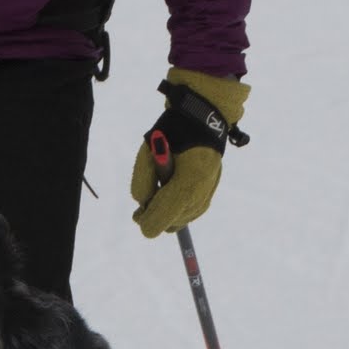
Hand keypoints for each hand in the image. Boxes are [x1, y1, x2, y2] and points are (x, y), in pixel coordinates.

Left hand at [130, 67, 249, 237]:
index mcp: (185, 187)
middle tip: (156, 183)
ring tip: (169, 179)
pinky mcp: (207, 200)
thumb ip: (141, 182)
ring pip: (174, 223)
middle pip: (164, 226)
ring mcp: (205, 200)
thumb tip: (141, 205)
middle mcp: (199, 199)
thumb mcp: (147, 152)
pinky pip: (183, 215)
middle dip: (154, 210)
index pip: (155, 224)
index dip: (143, 217)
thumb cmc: (172, 133)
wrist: (204, 121)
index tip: (142, 202)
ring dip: (165, 207)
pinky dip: (175, 205)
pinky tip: (176, 184)